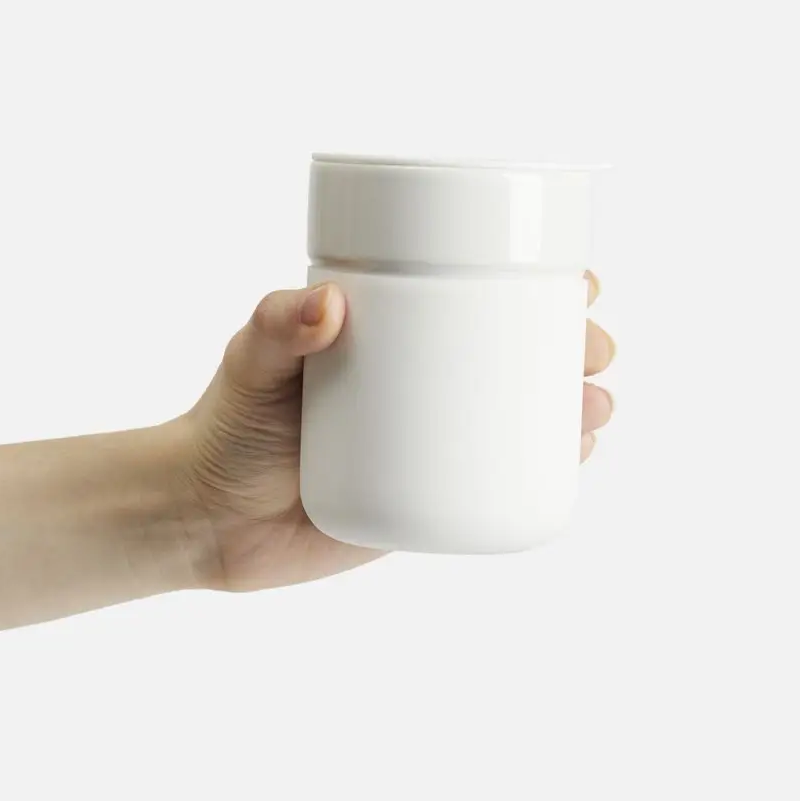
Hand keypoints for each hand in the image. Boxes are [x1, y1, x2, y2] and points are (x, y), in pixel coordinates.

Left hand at [179, 274, 614, 591]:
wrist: (205, 518)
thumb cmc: (226, 428)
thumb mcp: (250, 364)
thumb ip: (276, 326)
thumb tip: (331, 303)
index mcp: (389, 340)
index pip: (472, 302)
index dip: (536, 289)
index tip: (579, 282)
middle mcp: (415, 388)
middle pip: (512, 359)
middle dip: (571, 350)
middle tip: (591, 353)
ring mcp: (422, 446)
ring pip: (515, 421)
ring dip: (572, 410)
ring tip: (594, 409)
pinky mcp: (420, 501)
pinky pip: (491, 483)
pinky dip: (540, 471)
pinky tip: (574, 459)